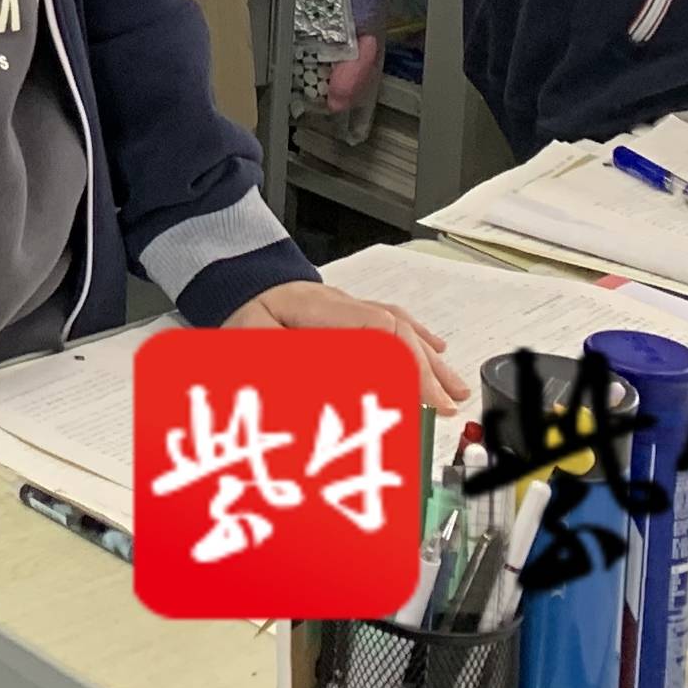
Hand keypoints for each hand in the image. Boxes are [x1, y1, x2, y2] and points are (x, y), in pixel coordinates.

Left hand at [225, 284, 472, 412]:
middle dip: (426, 370)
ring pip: (398, 327)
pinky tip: (433, 350)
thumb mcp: (254, 341)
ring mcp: (346, 305)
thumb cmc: (242, 312)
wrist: (234, 281)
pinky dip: (414, 339)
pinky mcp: (346, 312)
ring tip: (454, 390)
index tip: (428, 398)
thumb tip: (333, 388)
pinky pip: (389, 321)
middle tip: (448, 405)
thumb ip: (288, 362)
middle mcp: (340, 304)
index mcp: (320, 309)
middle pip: (396, 331)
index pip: (380, 330)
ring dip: (427, 360)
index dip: (408, 365)